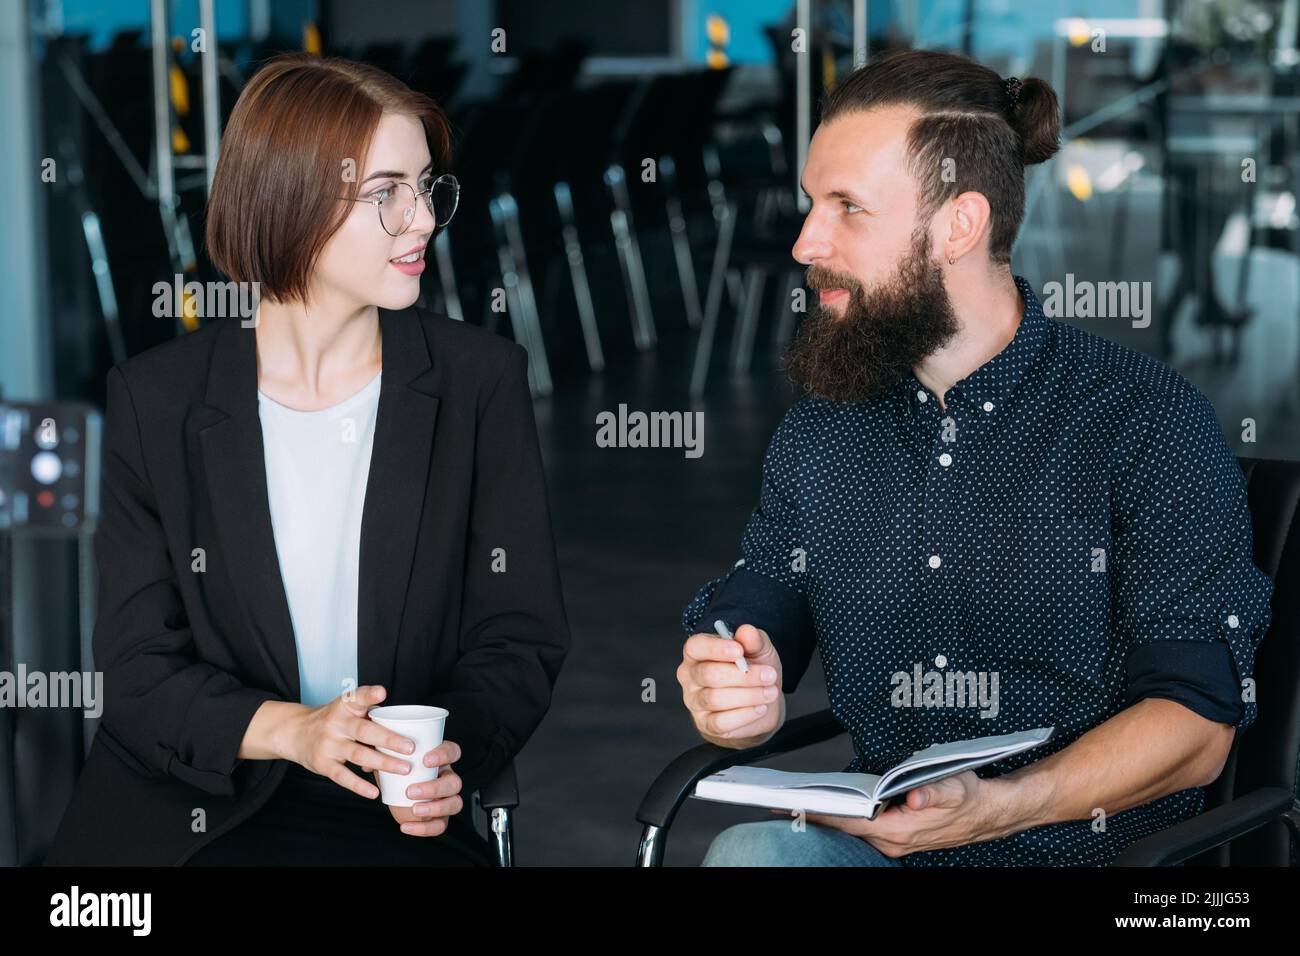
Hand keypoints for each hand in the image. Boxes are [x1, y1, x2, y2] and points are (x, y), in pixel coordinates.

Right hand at [281, 684, 416, 798]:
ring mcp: (328, 744)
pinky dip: (359, 786)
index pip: (357, 697)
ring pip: (358, 754)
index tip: (382, 692)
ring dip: (383, 762)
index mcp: (344, 706)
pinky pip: (343, 776)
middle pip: (364, 731)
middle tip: (411, 747)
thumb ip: (371, 722)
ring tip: (404, 769)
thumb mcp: (347, 711)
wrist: (295, 732)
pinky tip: (374, 792)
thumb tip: (397, 745)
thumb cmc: (333, 721)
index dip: (369, 695)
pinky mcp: (322, 764)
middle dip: (389, 739)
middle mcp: (336, 723)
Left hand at [382, 740, 464, 836]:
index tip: (425, 760)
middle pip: (455, 782)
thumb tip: (368, 762)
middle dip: (435, 788)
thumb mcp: (389, 759)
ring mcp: (447, 799)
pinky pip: (440, 825)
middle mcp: (447, 778)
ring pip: (455, 804)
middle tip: (410, 792)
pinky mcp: (440, 817)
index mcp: (440, 760)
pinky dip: (424, 829)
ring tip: (414, 810)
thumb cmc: (397, 770)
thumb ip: (381, 756)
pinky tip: (406, 827)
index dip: (443, 755)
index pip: (452, 752)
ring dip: (435, 808)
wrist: (396, 792)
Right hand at [678, 624, 783, 746]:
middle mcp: (690, 676)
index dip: (716, 649)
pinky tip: (760, 708)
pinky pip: (721, 722)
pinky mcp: (705, 724)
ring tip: (770, 692)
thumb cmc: (753, 671)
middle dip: (744, 676)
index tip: (739, 651)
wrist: (761, 704)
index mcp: (697, 652)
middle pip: (709, 674)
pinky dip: (744, 715)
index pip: (696, 647)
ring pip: (716, 699)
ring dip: (749, 695)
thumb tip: (747, 631)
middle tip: (769, 675)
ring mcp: (695, 701)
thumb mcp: (759, 650)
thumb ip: (753, 639)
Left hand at [772, 771, 1015, 857]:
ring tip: (798, 802)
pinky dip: (844, 817)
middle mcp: (893, 840)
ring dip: (828, 816)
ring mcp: (894, 840)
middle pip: (845, 827)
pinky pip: (863, 827)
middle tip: (782, 804)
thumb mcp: (954, 787)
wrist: (988, 812)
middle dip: (815, 815)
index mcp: (900, 830)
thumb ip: (932, 792)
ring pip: (853, 828)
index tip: (795, 808)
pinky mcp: (897, 835)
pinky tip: (831, 806)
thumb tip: (913, 798)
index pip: (851, 822)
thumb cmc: (969, 796)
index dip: (822, 814)